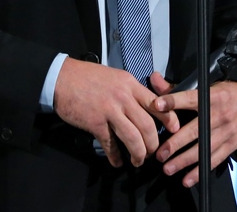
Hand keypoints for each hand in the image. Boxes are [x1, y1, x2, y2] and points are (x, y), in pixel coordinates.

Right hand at [54, 58, 179, 167]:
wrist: (62, 78)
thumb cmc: (87, 76)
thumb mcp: (115, 76)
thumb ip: (130, 90)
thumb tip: (145, 105)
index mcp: (129, 83)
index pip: (157, 102)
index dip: (169, 119)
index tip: (175, 129)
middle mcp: (122, 97)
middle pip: (147, 125)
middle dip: (153, 144)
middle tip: (153, 152)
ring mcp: (109, 110)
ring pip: (133, 138)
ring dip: (139, 154)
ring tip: (138, 160)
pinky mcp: (96, 123)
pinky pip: (111, 145)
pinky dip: (116, 157)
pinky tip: (117, 161)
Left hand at [150, 73, 236, 186]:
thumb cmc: (223, 93)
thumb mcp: (204, 85)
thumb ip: (177, 88)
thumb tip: (155, 79)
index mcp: (210, 96)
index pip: (189, 98)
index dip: (173, 101)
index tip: (157, 106)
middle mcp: (218, 114)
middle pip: (195, 130)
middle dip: (176, 143)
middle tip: (160, 153)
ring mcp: (226, 131)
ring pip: (203, 149)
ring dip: (184, 161)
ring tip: (168, 168)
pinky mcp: (231, 145)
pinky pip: (214, 160)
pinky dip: (200, 171)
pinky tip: (187, 179)